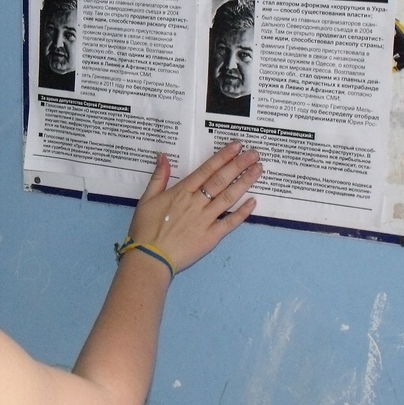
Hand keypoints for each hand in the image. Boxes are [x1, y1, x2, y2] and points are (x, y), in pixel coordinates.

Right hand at [126, 142, 260, 273]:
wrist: (149, 258)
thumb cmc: (145, 229)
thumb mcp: (146, 199)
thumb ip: (158, 177)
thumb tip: (163, 156)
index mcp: (181, 192)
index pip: (206, 170)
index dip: (223, 157)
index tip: (236, 146)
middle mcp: (196, 203)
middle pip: (221, 180)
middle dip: (238, 165)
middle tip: (254, 153)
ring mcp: (205, 220)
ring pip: (228, 198)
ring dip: (244, 183)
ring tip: (258, 170)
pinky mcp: (211, 237)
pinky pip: (229, 223)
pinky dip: (242, 212)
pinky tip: (253, 202)